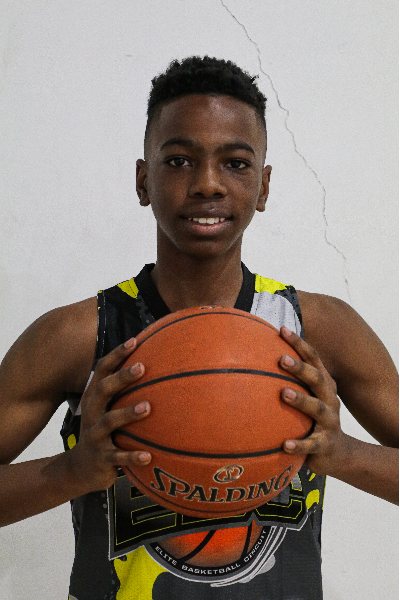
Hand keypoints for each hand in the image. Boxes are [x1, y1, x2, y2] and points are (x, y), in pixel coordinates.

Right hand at [67, 338, 151, 492]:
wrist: (80, 469)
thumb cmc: (103, 431)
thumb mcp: (107, 409)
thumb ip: (124, 392)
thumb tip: (156, 366)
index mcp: (94, 398)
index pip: (102, 370)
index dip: (117, 354)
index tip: (134, 341)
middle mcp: (92, 413)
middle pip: (103, 389)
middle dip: (121, 377)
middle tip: (142, 367)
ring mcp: (95, 435)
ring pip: (110, 421)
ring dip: (128, 413)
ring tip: (148, 407)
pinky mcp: (101, 458)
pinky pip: (118, 457)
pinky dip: (132, 456)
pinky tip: (148, 456)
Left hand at [279, 326, 349, 476]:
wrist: (338, 454)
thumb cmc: (312, 419)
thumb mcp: (307, 397)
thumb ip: (288, 380)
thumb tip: (253, 362)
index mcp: (324, 385)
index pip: (313, 359)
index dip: (299, 344)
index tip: (282, 329)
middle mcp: (330, 400)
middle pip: (318, 379)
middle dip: (300, 368)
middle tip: (281, 359)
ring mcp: (329, 422)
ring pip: (317, 408)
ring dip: (301, 400)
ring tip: (283, 393)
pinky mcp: (325, 444)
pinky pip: (312, 444)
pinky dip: (300, 444)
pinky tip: (285, 444)